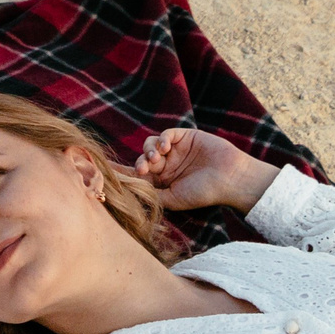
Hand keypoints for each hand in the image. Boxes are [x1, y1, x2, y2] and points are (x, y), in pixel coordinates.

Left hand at [131, 128, 279, 212]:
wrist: (230, 178)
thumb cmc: (203, 193)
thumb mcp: (174, 199)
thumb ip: (152, 194)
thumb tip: (128, 191)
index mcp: (163, 181)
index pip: (138, 175)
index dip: (122, 172)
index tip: (105, 170)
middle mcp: (168, 165)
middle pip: (142, 159)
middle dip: (139, 163)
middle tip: (143, 170)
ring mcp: (176, 150)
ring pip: (150, 145)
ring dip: (149, 150)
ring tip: (156, 159)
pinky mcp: (185, 136)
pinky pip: (166, 134)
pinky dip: (161, 139)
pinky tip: (165, 147)